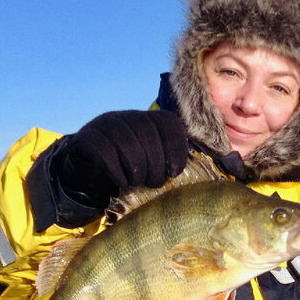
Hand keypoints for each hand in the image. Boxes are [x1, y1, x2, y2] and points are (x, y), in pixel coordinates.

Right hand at [54, 111, 189, 207]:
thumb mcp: (152, 160)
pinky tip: (121, 181)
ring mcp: (106, 124)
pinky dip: (117, 171)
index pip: (169, 123)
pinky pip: (105, 152)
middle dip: (156, 164)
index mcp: (148, 119)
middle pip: (148, 134)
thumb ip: (175, 159)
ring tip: (137, 182)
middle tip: (155, 183)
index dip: (176, 148)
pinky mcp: (87, 138)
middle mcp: (128, 116)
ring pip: (127, 144)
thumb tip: (212, 160)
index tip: (175, 171)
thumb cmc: (128, 167)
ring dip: (137, 170)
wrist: (88, 169)